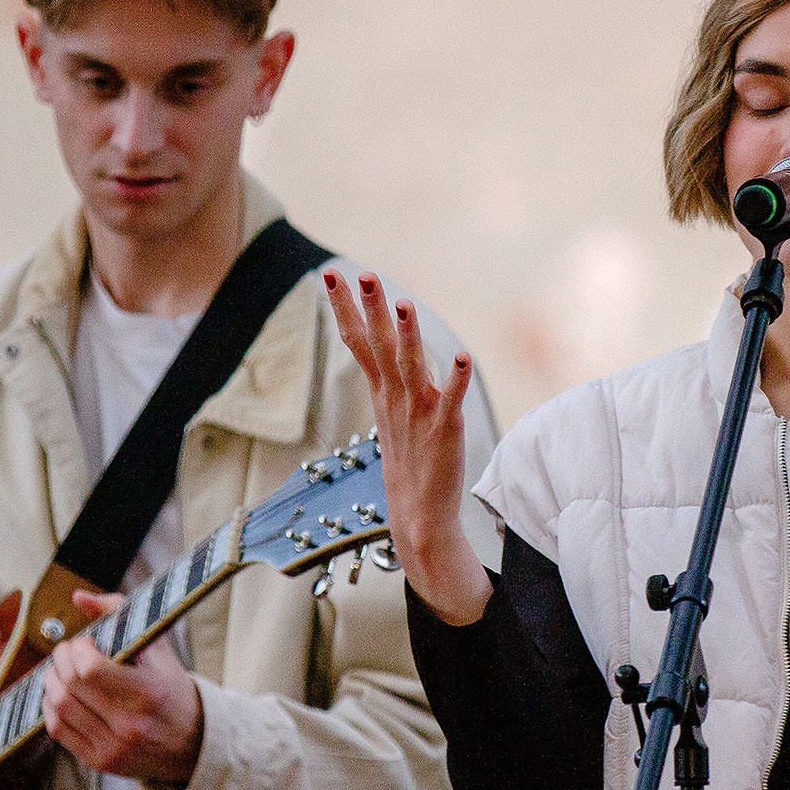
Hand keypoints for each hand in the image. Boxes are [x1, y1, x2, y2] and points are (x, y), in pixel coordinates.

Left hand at [41, 590, 201, 783]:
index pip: (91, 669)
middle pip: (70, 686)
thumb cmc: (172, 689)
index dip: (79, 649)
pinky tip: (61, 694)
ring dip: (51, 682)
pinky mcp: (98, 761)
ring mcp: (111, 746)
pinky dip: (50, 707)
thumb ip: (120, 614)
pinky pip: (58, 730)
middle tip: (68, 651)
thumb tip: (78, 597)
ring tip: (63, 671)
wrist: (190, 742)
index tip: (86, 642)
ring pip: (58, 707)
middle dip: (60, 660)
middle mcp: (129, 723)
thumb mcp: (158, 649)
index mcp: (148, 692)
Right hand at [325, 270, 490, 624]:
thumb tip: (392, 347)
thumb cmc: (412, 461)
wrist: (420, 515)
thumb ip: (395, 379)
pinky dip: (454, 379)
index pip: (359, 342)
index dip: (346, 308)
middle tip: (361, 274)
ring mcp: (418, 414)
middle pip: (379, 347)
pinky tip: (461, 357)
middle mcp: (396, 398)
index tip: (329, 275)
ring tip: (404, 304)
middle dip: (370, 310)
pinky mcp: (444, 430)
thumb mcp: (397, 413)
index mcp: (383, 392)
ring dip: (407, 336)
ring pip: (409, 367)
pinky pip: (449, 400)